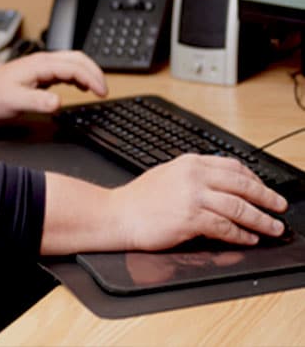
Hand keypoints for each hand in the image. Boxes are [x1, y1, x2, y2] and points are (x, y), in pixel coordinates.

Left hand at [0, 50, 106, 119]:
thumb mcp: (16, 102)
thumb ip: (38, 102)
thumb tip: (58, 102)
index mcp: (40, 65)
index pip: (74, 67)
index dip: (92, 78)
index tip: (102, 92)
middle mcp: (43, 61)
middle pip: (78, 59)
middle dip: (95, 72)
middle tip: (104, 90)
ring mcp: (42, 65)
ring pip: (73, 61)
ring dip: (88, 72)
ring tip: (98, 89)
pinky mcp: (40, 72)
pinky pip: (65, 68)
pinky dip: (79, 76)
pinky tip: (81, 86)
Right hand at [110, 154, 288, 249]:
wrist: (119, 214)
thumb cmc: (141, 198)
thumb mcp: (169, 174)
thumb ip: (194, 175)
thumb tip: (222, 184)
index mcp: (189, 162)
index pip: (232, 167)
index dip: (255, 179)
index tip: (264, 189)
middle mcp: (193, 176)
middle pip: (241, 185)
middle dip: (266, 197)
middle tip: (280, 206)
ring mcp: (192, 196)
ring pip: (238, 207)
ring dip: (260, 219)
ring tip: (273, 227)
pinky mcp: (190, 218)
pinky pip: (225, 227)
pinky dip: (241, 234)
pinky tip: (249, 238)